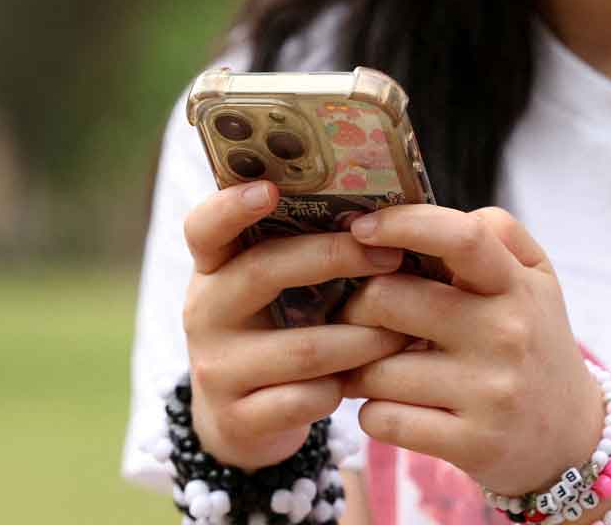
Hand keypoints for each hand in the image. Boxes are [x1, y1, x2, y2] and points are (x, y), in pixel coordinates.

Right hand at [181, 181, 411, 468]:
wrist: (242, 421)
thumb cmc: (277, 333)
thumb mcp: (274, 292)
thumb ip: (304, 253)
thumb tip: (384, 212)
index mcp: (213, 270)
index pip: (204, 228)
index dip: (232, 206)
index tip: (270, 189)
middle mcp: (205, 312)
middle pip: (264, 271)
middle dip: (335, 258)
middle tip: (391, 257)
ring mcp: (217, 368)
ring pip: (303, 348)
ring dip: (363, 337)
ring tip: (405, 330)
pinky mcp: (239, 418)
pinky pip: (308, 398)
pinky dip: (348, 386)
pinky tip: (372, 379)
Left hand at [340, 205, 603, 494]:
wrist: (571, 437)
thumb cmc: (534, 342)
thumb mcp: (536, 280)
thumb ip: (497, 233)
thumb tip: (434, 216)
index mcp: (516, 286)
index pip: (461, 238)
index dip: (402, 224)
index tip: (361, 229)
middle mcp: (506, 334)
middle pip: (388, 300)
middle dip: (356, 307)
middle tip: (356, 316)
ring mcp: (490, 392)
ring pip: (375, 368)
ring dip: (358, 368)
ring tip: (372, 367)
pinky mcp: (471, 443)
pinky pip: (383, 419)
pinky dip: (372, 412)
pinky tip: (391, 405)